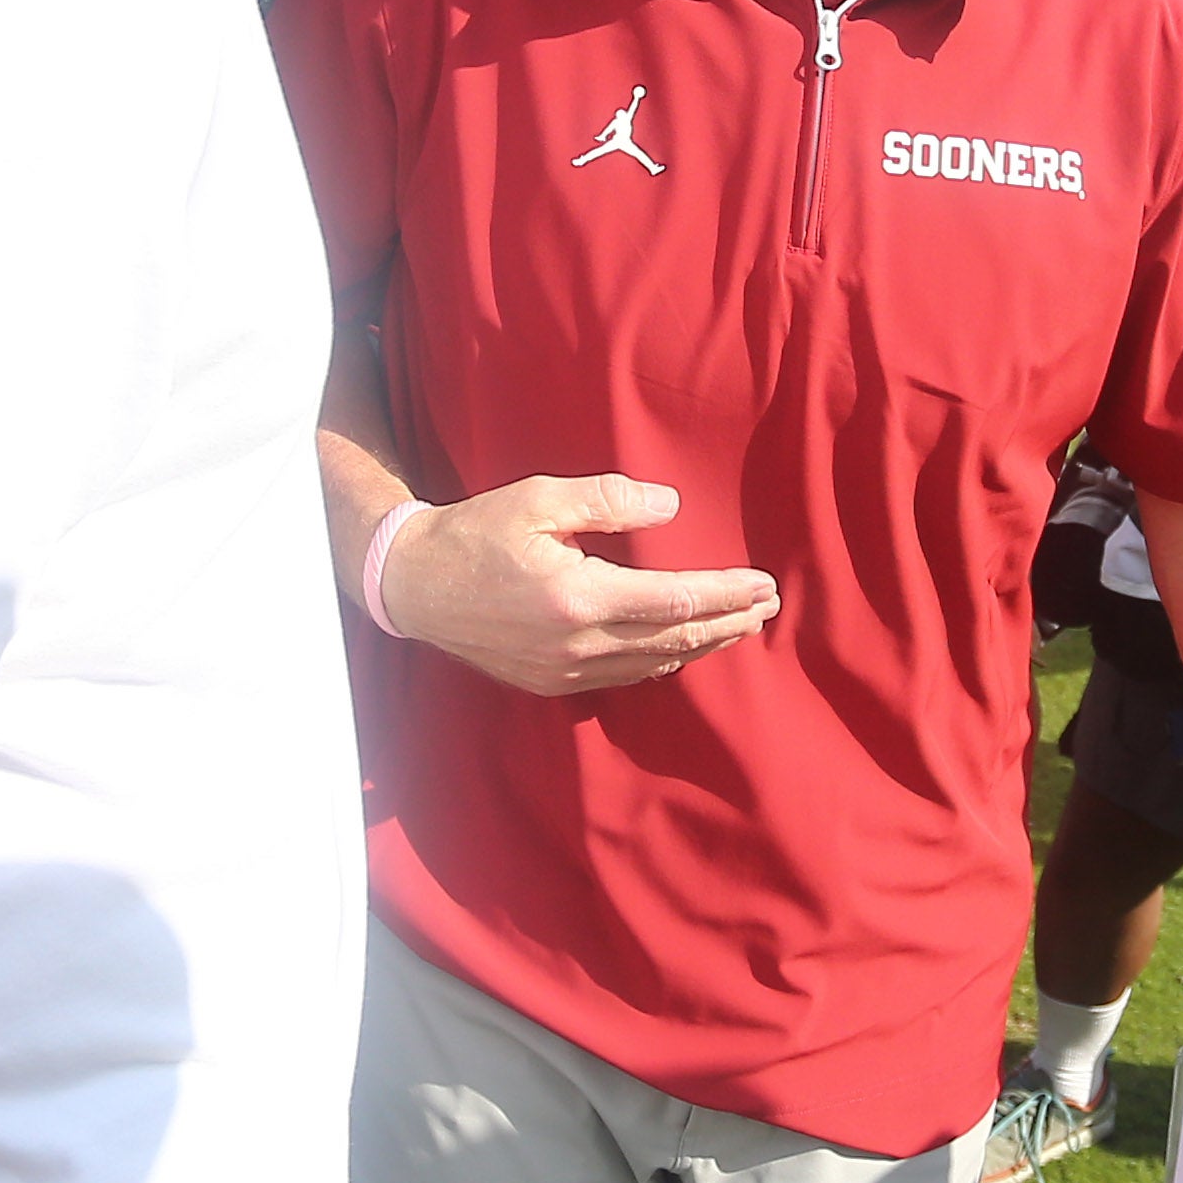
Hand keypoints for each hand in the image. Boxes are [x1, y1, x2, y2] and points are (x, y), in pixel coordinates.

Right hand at [374, 475, 777, 694]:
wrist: (414, 584)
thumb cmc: (475, 532)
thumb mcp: (538, 498)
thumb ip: (607, 500)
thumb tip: (669, 506)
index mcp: (577, 597)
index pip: (674, 602)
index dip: (726, 594)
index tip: (764, 584)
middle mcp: (576, 645)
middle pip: (675, 641)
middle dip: (728, 624)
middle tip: (768, 608)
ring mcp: (564, 672)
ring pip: (653, 665)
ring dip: (702, 647)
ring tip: (739, 627)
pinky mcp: (550, 683)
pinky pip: (622, 677)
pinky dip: (661, 661)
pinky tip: (681, 648)